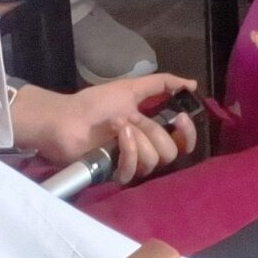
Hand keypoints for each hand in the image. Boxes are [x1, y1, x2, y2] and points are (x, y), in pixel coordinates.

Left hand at [12, 74, 198, 184]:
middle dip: (154, 133)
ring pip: (153, 161)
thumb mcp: (131, 88)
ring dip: (137, 140)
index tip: (179, 118)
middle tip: (136, 120)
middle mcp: (145, 148)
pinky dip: (127, 152)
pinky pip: (133, 171)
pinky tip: (115, 139)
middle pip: (170, 152)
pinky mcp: (114, 173)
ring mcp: (130, 162)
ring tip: (118, 126)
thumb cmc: (96, 103)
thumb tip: (192, 84)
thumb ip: (162, 83)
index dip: (188, 134)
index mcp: (152, 129)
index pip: (182, 141)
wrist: (65, 118)